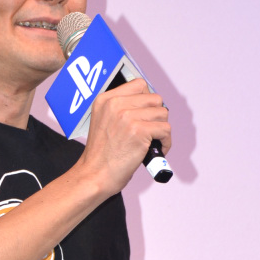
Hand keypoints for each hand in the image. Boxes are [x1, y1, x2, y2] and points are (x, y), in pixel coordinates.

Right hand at [80, 79, 170, 195]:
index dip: (147, 100)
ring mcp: (127, 116)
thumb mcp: (103, 121)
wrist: (94, 175)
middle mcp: (115, 104)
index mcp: (105, 99)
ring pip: (162, 113)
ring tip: (153, 142)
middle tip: (150, 131)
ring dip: (161, 129)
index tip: (146, 114)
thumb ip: (121, 109)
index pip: (139, 84)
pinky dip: (165, 142)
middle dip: (156, 116)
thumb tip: (149, 105)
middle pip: (155, 99)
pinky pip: (165, 129)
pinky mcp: (139, 131)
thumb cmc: (101, 155)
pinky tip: (156, 150)